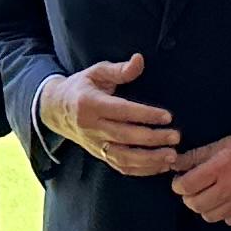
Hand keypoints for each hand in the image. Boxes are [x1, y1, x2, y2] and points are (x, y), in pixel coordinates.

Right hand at [39, 54, 178, 175]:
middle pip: (125, 136)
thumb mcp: (96, 72)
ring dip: (149, 159)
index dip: (145, 114)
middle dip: (153, 138)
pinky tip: (159, 166)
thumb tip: (139, 60)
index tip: (167, 116)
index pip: (122, 111)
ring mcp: (94, 144)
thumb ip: (118, 70)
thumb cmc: (81, 87)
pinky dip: (141, 170)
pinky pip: (121, 166)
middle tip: (175, 137)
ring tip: (171, 156)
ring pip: (124, 157)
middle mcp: (92, 127)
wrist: (55, 110)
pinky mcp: (98, 155)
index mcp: (90, 104)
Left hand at [171, 114, 230, 227]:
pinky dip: (225, 212)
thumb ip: (198, 155)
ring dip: (206, 205)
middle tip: (196, 186)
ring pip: (210, 216)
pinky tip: (230, 198)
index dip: (178, 183)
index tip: (182, 178)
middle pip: (195, 205)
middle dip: (190, 196)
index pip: (185, 186)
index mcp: (222, 166)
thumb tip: (174, 163)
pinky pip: (230, 220)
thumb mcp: (227, 141)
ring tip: (213, 192)